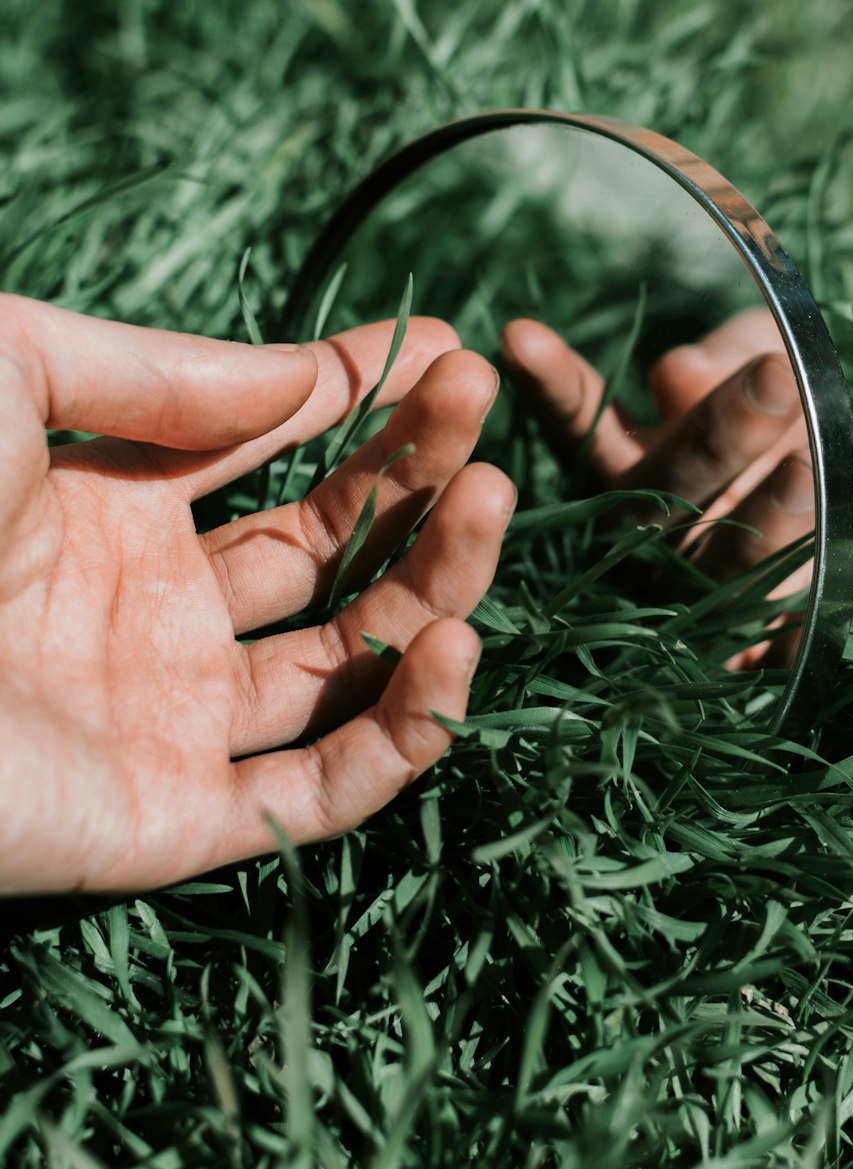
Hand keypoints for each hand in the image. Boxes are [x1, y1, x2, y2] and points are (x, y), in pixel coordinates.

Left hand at [0, 294, 513, 894]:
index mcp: (116, 510)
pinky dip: (404, 729)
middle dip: (416, 473)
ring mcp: (174, 717)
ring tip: (489, 499)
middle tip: (483, 405)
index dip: (362, 403)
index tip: (441, 352)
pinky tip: (450, 646)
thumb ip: (168, 373)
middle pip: (332, 549)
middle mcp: (159, 613)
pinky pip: (323, 789)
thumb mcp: (14, 371)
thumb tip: (309, 370)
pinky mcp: (179, 816)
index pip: (276, 455)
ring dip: (436, 583)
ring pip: (350, 660)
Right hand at [501, 309, 812, 661]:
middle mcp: (644, 537)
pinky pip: (775, 648)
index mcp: (625, 465)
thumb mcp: (764, 354)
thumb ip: (728, 354)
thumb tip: (676, 379)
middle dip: (720, 434)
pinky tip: (806, 621)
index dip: (552, 384)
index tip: (520, 337)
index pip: (577, 420)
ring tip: (807, 466)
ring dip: (767, 521)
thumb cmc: (785, 402)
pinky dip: (790, 632)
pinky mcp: (755, 654)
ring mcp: (697, 597)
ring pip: (723, 569)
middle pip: (663, 492)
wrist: (843, 494)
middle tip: (775, 374)